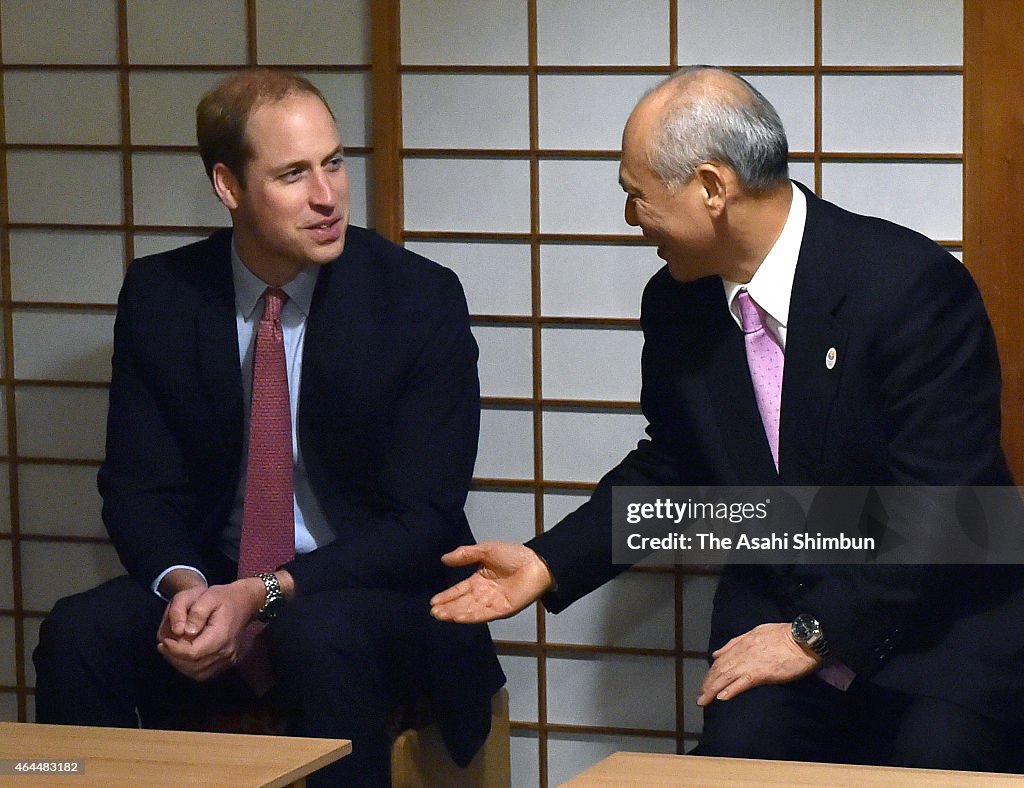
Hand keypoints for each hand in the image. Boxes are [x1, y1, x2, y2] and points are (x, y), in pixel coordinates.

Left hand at [157, 578, 264, 681]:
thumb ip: (195, 613)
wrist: (245, 602)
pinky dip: (190, 667)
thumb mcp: (208, 595)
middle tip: (163, 645)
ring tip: (171, 650)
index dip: (174, 650)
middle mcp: (226, 652)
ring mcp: (228, 660)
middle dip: (174, 658)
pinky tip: (183, 654)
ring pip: (198, 673)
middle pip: (193, 666)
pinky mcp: (227, 662)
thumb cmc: (224, 597)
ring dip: (180, 664)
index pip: (193, 653)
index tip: (163, 641)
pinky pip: (204, 673)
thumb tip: (182, 632)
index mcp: (222, 636)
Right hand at [430, 541, 553, 623]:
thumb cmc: (514, 555)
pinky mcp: (502, 610)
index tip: (433, 602)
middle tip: (433, 612)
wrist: (536, 563)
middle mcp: (484, 594)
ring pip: (470, 610)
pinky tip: (458, 617)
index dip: (447, 596)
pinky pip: (484, 614)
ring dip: (455, 613)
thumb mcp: (486, 550)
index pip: (459, 590)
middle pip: (462, 602)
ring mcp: (492, 603)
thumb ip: (465, 555)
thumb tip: (444, 559)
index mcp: (479, 580)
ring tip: (441, 615)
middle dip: (448, 608)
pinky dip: (471, 616)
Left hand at [696, 622, 819, 705]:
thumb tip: (717, 653)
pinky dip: (730, 690)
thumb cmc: (783, 635)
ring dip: (712, 690)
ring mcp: (750, 663)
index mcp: (741, 643)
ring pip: (726, 677)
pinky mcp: (761, 673)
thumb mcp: (755, 632)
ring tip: (703, 701)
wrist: (803, 638)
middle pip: (719, 670)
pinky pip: (742, 683)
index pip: (720, 661)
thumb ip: (735, 643)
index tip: (705, 683)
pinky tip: (721, 698)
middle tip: (700, 698)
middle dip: (707, 684)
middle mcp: (742, 653)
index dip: (711, 673)